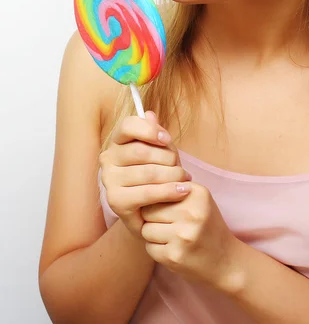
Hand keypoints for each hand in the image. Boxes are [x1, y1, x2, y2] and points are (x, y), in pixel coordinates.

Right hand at [98, 111, 191, 237]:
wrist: (152, 211)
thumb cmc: (156, 176)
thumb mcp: (160, 151)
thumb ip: (155, 134)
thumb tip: (150, 115)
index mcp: (117, 141)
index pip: (127, 126)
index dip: (149, 130)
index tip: (167, 139)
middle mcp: (108, 159)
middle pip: (141, 150)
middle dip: (168, 158)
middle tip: (182, 168)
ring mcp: (109, 181)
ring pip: (147, 172)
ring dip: (172, 175)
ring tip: (185, 180)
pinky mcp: (116, 202)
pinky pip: (147, 192)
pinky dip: (169, 191)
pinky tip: (182, 191)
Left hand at [141, 181, 238, 289]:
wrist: (225, 262)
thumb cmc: (207, 226)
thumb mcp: (199, 200)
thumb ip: (174, 190)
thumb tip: (141, 188)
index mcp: (198, 193)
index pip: (159, 190)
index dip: (158, 200)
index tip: (168, 209)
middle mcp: (192, 213)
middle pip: (149, 210)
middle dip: (153, 218)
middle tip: (168, 225)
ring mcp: (183, 236)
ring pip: (146, 229)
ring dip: (153, 235)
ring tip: (171, 237)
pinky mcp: (174, 256)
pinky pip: (149, 248)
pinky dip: (157, 250)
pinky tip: (173, 249)